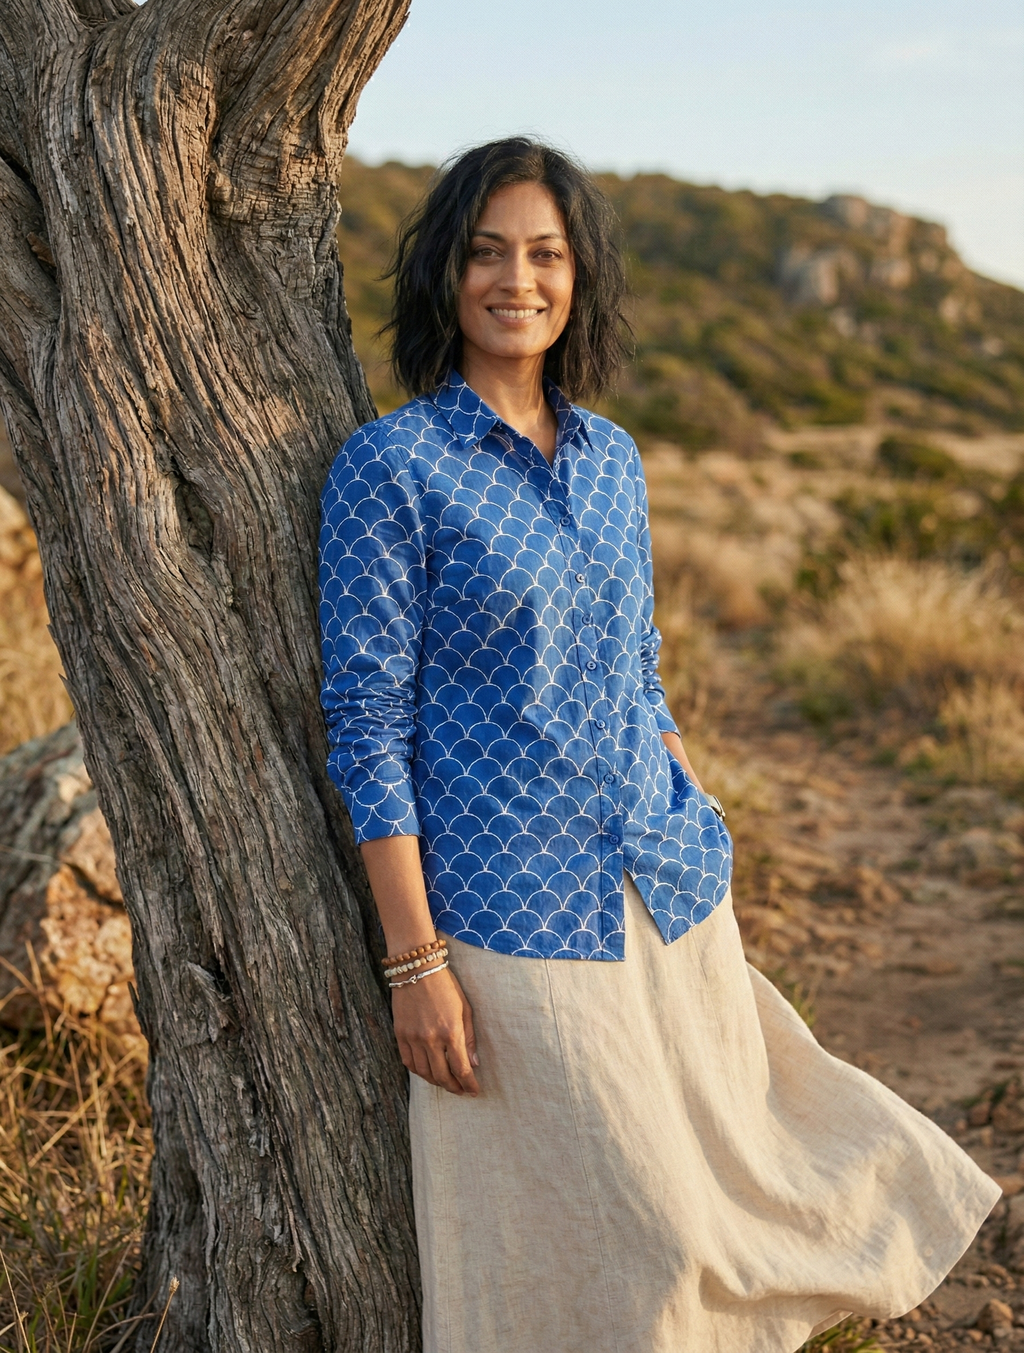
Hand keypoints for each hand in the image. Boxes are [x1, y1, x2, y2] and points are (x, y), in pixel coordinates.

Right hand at [392, 965, 479, 1095]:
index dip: (469, 1084)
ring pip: (424, 1073)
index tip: (474, 1091)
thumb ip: (469, 1038)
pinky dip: (418, 1071)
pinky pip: (408, 1062)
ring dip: (436, 1082)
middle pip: (442, 1076)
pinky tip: (427, 1072)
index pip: (461, 1069)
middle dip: (454, 1087)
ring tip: (445, 1083)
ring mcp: (413, 1038)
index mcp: (450, 1031)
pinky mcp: (400, 1034)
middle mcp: (430, 1039)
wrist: (417, 968)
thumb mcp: (465, 1008)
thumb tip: (473, 1063)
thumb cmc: (445, 985)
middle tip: (461, 1091)